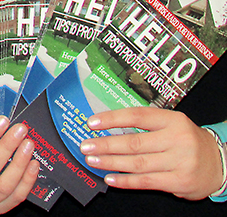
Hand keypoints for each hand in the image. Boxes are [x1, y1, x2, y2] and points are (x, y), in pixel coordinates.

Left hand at [80, 106, 221, 199]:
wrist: (218, 163)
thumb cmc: (186, 140)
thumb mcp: (170, 123)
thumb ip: (146, 123)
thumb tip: (108, 123)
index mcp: (171, 120)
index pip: (136, 116)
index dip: (112, 119)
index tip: (92, 122)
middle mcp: (176, 139)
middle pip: (134, 142)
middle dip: (106, 144)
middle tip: (86, 145)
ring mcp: (179, 162)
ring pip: (137, 163)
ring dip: (111, 163)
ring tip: (92, 160)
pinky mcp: (179, 182)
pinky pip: (146, 182)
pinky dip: (126, 181)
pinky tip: (110, 178)